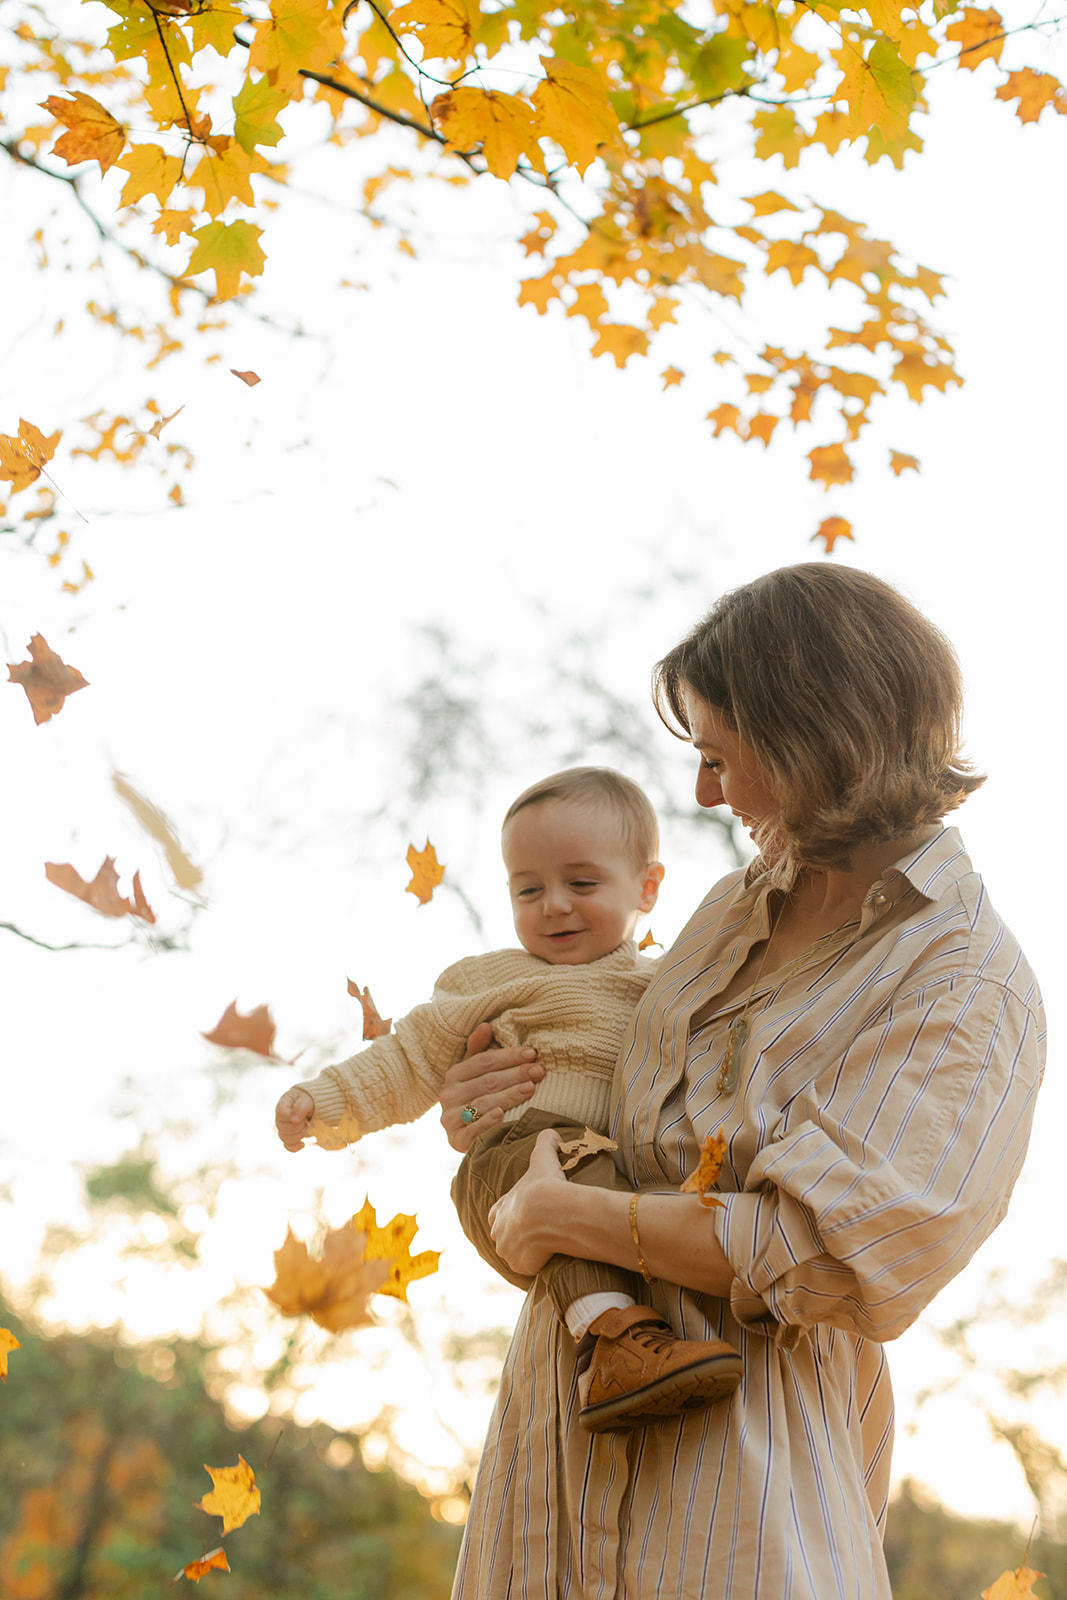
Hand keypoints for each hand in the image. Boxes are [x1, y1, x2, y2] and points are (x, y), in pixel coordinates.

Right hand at [275, 1086, 313, 1150]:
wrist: (311, 1102)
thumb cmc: (307, 1098)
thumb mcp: (306, 1099)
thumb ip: (300, 1108)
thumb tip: (294, 1121)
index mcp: (282, 1106)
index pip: (281, 1115)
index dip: (293, 1117)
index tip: (303, 1115)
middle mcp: (280, 1119)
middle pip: (283, 1129)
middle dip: (298, 1127)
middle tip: (307, 1120)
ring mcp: (283, 1129)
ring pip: (285, 1139)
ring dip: (299, 1135)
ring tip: (307, 1128)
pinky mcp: (289, 1136)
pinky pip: (288, 1146)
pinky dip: (295, 1147)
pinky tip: (302, 1143)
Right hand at [439, 1022, 544, 1152]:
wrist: (463, 1135)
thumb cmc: (474, 1096)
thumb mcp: (474, 1071)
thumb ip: (478, 1049)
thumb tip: (486, 1025)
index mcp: (453, 1075)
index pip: (484, 1062)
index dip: (509, 1056)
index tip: (532, 1053)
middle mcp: (447, 1095)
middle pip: (487, 1082)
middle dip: (515, 1074)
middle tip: (538, 1070)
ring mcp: (450, 1119)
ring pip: (483, 1103)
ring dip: (509, 1095)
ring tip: (531, 1088)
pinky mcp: (455, 1141)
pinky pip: (472, 1130)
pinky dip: (487, 1122)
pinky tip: (503, 1114)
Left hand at [488, 1128, 567, 1275]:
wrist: (554, 1212)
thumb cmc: (546, 1185)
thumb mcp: (544, 1158)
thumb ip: (546, 1143)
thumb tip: (553, 1134)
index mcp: (500, 1208)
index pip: (497, 1213)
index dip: (508, 1214)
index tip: (522, 1215)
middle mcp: (499, 1231)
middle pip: (503, 1237)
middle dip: (515, 1236)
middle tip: (535, 1233)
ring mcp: (508, 1250)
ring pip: (514, 1253)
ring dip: (525, 1252)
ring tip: (545, 1247)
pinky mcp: (520, 1265)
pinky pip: (527, 1267)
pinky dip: (536, 1264)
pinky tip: (550, 1257)